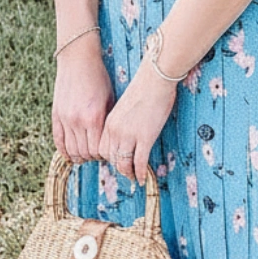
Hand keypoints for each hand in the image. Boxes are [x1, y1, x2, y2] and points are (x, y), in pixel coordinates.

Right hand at [52, 44, 114, 162]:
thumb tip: (110, 142)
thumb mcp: (110, 99)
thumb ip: (108, 121)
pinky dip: (64, 151)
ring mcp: (65, 119)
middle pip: (84, 153)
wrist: (78, 60)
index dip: (104, 155)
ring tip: (85, 154)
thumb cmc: (99, 78)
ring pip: (71, 150)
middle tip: (97, 154)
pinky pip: (58, 141)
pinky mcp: (56, 115)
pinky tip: (70, 153)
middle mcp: (78, 121)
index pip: (98, 149)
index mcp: (95, 118)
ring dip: (79, 156)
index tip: (107, 152)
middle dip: (92, 157)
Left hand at [98, 60, 177, 185]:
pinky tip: (144, 179)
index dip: (109, 157)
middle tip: (127, 171)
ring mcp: (129, 135)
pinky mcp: (145, 137)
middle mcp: (115, 131)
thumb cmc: (144, 88)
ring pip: (123, 163)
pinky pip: (140, 162)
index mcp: (109, 121)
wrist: (155, 79)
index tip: (118, 161)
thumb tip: (128, 131)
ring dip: (129, 173)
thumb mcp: (125, 106)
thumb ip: (122, 120)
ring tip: (134, 178)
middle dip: (118, 166)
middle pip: (110, 158)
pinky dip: (141, 173)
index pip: (102, 147)